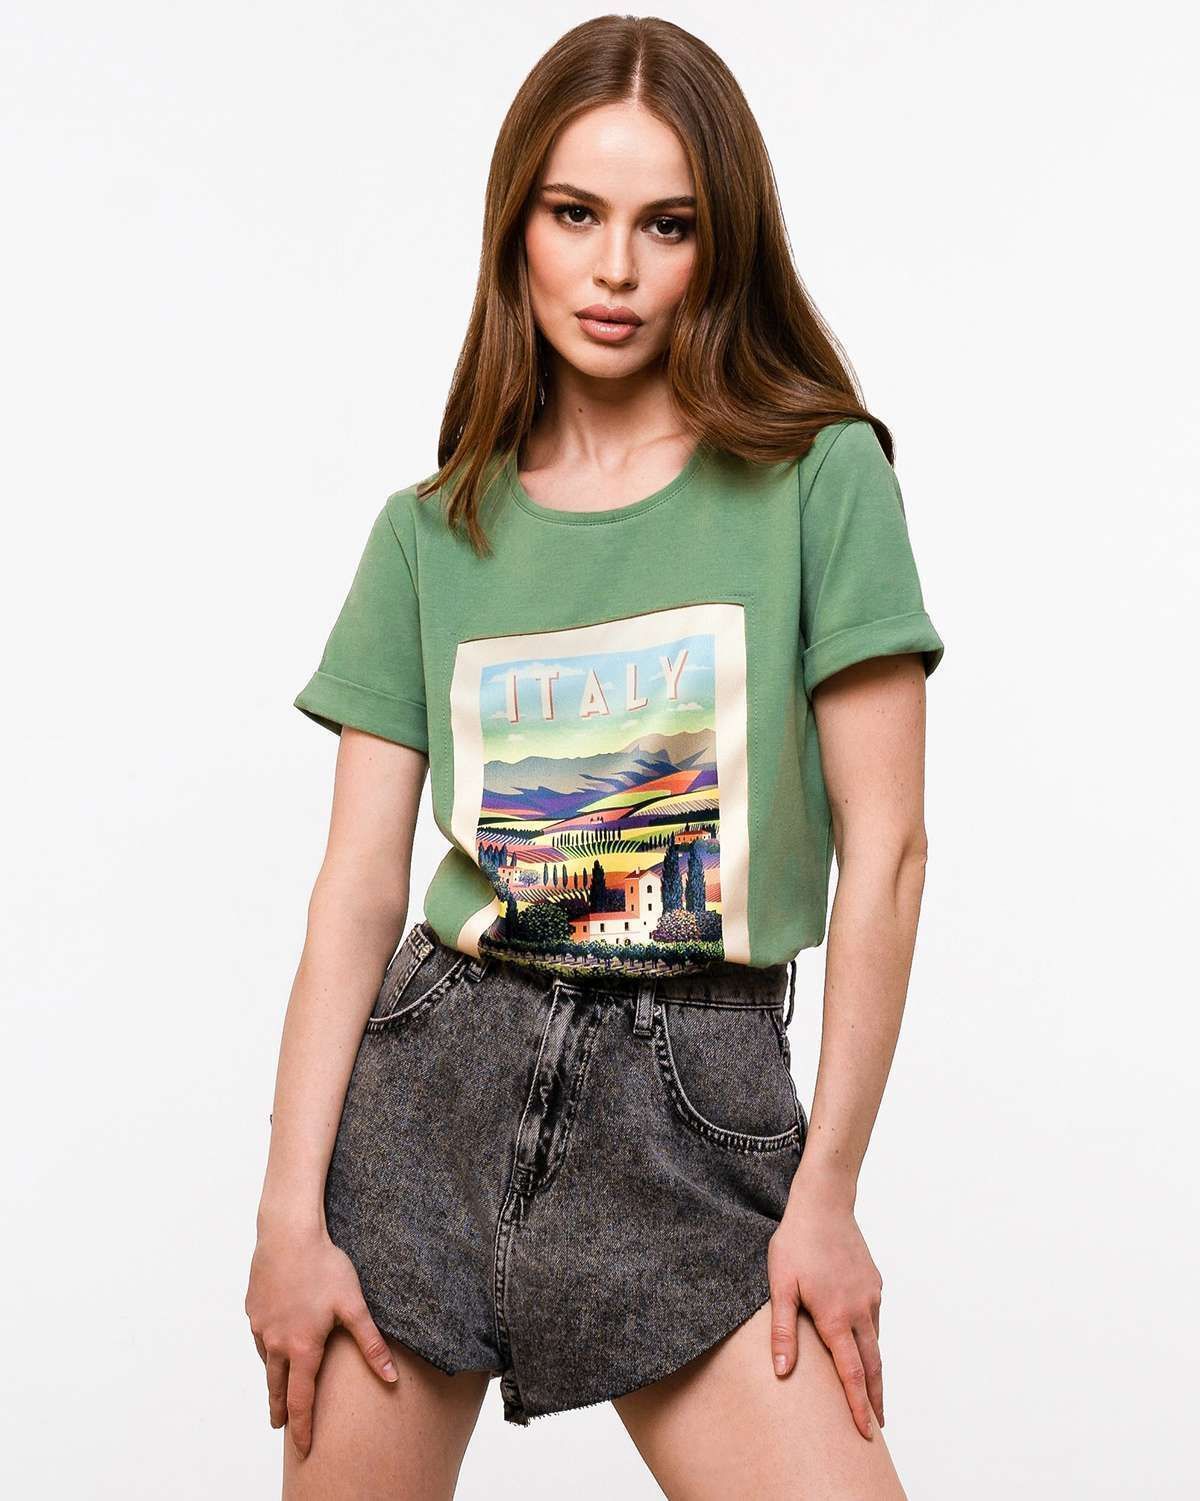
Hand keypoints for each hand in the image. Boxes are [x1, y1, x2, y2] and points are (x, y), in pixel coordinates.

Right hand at [244, 1219, 398, 1457]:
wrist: (288, 1234)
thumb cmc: (325, 1266)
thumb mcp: (353, 1305)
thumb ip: (371, 1343)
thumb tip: (391, 1376)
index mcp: (302, 1347)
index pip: (301, 1400)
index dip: (302, 1427)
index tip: (303, 1448)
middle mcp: (276, 1343)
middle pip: (277, 1388)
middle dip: (280, 1411)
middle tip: (281, 1428)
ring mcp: (261, 1326)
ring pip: (267, 1362)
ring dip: (273, 1378)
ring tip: (279, 1387)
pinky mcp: (252, 1309)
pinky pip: (260, 1337)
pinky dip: (267, 1348)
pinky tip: (274, 1342)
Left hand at [766, 1174, 883, 1439]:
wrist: (824, 1202)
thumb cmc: (796, 1242)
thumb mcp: (780, 1285)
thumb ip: (782, 1330)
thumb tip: (782, 1373)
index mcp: (836, 1317)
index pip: (851, 1373)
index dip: (858, 1406)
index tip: (866, 1433)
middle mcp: (860, 1311)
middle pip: (872, 1366)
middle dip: (875, 1399)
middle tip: (877, 1427)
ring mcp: (871, 1297)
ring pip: (876, 1343)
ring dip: (875, 1371)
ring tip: (871, 1394)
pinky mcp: (874, 1284)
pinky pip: (874, 1320)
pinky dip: (871, 1340)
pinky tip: (862, 1345)